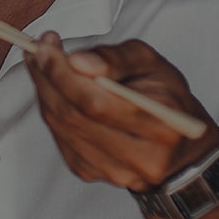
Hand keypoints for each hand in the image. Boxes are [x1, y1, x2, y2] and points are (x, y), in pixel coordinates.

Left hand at [26, 33, 218, 191]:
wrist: (179, 150)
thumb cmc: (168, 100)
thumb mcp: (153, 65)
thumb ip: (116, 58)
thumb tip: (77, 61)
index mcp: (161, 125)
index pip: (96, 102)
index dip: (63, 73)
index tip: (46, 46)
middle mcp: (138, 156)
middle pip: (73, 116)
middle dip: (48, 78)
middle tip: (38, 50)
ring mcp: (113, 170)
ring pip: (61, 127)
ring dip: (44, 91)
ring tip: (41, 63)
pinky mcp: (92, 173)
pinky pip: (59, 137)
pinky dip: (51, 109)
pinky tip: (53, 89)